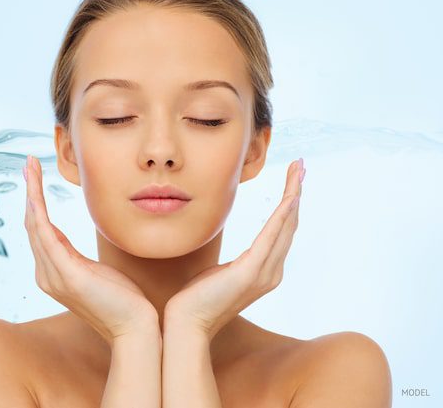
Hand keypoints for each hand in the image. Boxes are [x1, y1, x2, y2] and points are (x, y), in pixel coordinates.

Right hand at [23, 155, 157, 343]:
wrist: (136, 328)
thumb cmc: (124, 301)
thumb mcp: (97, 273)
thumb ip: (79, 259)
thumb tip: (72, 247)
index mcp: (54, 273)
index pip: (40, 232)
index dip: (35, 204)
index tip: (34, 178)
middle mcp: (46, 275)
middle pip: (32, 225)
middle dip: (30, 191)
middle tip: (29, 164)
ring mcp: (53, 276)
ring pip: (35, 225)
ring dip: (32, 193)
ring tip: (31, 168)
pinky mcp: (66, 274)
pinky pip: (45, 234)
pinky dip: (38, 209)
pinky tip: (35, 192)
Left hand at [164, 159, 304, 338]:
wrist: (187, 322)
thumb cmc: (198, 298)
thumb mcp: (221, 274)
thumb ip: (235, 264)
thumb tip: (235, 257)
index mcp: (265, 271)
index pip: (281, 231)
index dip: (289, 204)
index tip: (292, 178)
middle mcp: (271, 272)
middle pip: (289, 224)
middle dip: (295, 192)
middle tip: (301, 166)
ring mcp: (264, 273)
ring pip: (284, 226)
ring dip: (292, 196)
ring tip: (298, 171)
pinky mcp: (250, 273)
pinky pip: (270, 238)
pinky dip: (281, 216)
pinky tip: (289, 198)